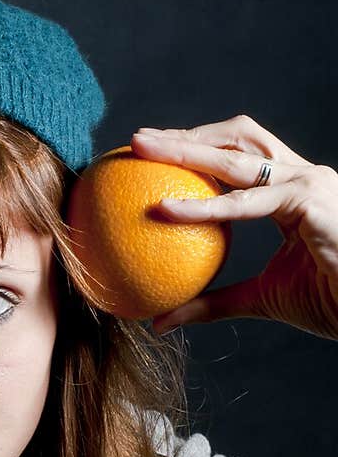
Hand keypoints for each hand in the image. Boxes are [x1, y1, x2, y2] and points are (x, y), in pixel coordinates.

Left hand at [130, 116, 337, 338]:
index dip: (198, 147)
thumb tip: (161, 321)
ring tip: (142, 150)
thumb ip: (212, 303)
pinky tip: (166, 208)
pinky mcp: (310, 201)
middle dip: (186, 135)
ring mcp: (308, 183)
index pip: (240, 154)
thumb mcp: (261, 300)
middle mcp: (301, 176)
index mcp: (292, 191)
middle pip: (237, 138)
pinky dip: (205, 206)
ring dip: (186, 149)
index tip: (154, 155)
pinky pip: (247, 203)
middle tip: (138, 141)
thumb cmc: (329, 302)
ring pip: (237, 156)